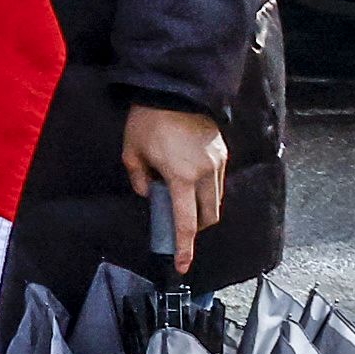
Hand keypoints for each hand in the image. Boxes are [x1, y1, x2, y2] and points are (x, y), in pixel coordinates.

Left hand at [123, 104, 230, 271]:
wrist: (175, 88)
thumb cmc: (149, 120)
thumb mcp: (132, 151)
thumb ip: (138, 178)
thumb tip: (147, 193)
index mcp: (182, 177)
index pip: (186, 222)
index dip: (185, 247)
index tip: (183, 265)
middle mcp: (205, 173)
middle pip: (209, 215)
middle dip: (197, 227)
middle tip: (180, 225)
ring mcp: (217, 162)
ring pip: (216, 199)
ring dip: (203, 208)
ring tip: (183, 199)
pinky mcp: (222, 151)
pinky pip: (218, 180)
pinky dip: (207, 188)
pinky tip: (190, 178)